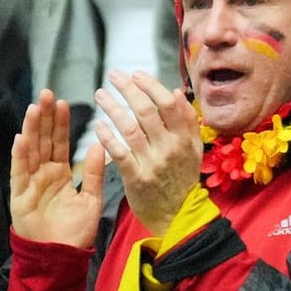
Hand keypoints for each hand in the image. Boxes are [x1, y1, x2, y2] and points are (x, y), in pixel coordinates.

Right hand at [9, 90, 105, 247]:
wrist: (60, 259)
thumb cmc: (75, 233)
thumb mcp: (91, 199)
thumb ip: (95, 172)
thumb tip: (100, 144)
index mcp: (60, 174)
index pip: (59, 143)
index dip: (60, 124)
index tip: (62, 102)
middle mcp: (43, 174)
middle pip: (43, 141)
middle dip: (44, 118)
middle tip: (46, 94)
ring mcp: (30, 184)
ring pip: (30, 150)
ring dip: (31, 129)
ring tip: (34, 108)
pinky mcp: (19, 196)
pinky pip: (19, 172)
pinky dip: (19, 156)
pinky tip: (21, 138)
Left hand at [93, 70, 202, 235]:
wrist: (177, 216)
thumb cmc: (182, 179)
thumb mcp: (193, 149)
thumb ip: (187, 120)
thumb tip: (175, 91)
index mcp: (184, 138)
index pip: (168, 104)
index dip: (151, 86)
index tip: (136, 74)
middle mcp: (169, 148)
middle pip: (146, 111)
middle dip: (128, 89)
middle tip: (113, 76)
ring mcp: (152, 163)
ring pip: (130, 128)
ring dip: (113, 107)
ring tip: (100, 94)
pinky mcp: (136, 178)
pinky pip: (119, 152)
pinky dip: (108, 137)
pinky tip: (98, 125)